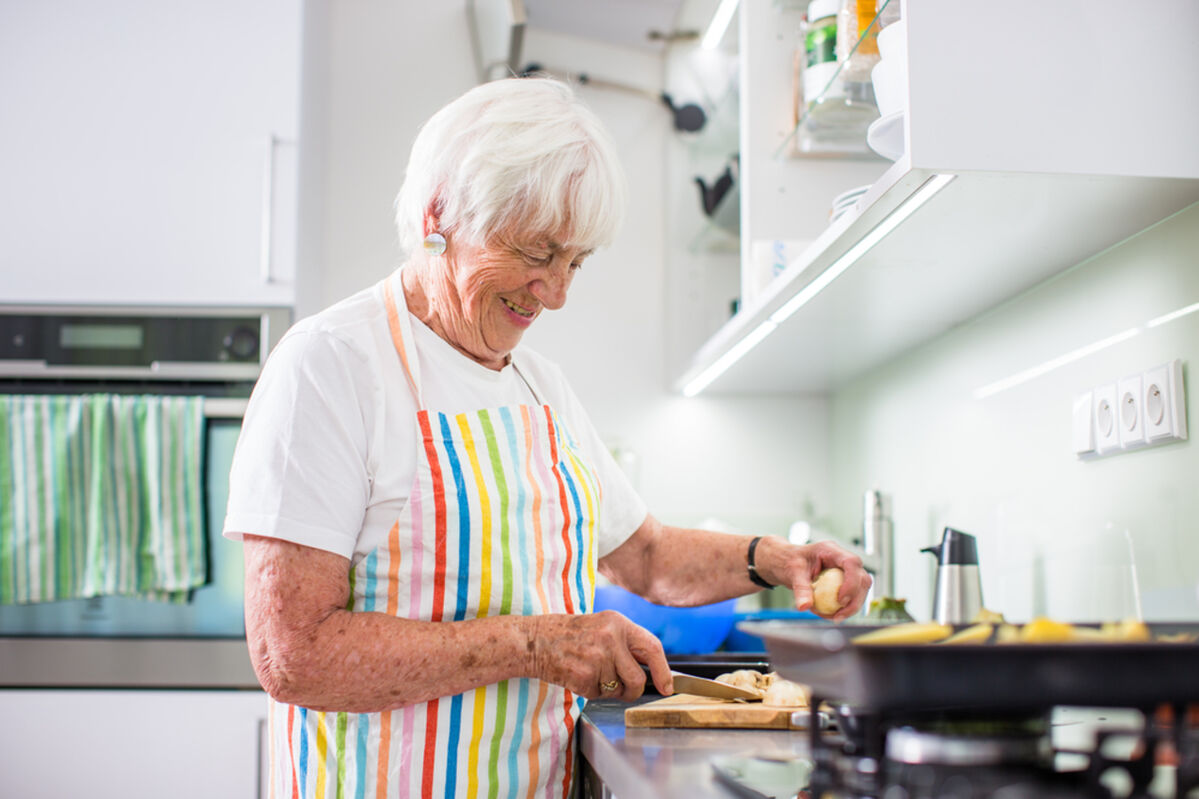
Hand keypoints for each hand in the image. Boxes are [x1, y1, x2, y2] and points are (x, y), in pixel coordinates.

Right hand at [527, 611, 672, 700]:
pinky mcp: (583, 676)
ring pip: (618, 689)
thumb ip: (625, 643)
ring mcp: (597, 658)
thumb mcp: (601, 626)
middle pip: (638, 678)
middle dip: (632, 690)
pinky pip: (598, 695)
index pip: (652, 647)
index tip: (668, 686)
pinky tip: (578, 676)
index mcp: (618, 622)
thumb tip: (651, 669)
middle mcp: (611, 638)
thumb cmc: (568, 635)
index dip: (663, 670)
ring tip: (591, 673)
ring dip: (607, 690)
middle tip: (622, 689)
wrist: (534, 640)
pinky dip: (590, 691)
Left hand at [758, 538, 871, 621]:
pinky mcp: (844, 581)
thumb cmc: (788, 562)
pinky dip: (844, 608)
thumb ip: (800, 589)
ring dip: (851, 607)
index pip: (851, 562)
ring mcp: (845, 570)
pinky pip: (851, 596)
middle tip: (838, 617)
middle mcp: (842, 559)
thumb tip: (804, 607)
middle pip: (862, 578)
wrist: (785, 562)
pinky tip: (829, 615)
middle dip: (855, 601)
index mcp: (830, 550)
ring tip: (832, 618)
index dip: (852, 582)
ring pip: (861, 589)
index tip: (841, 600)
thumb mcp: (792, 573)